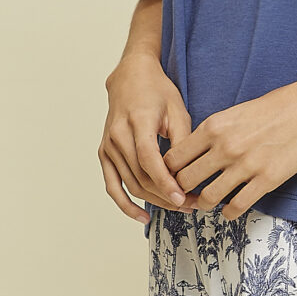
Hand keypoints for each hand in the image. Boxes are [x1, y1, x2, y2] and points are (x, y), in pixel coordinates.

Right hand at [99, 52, 193, 223]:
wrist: (130, 77)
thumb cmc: (157, 91)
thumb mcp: (178, 109)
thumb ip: (182, 140)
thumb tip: (189, 172)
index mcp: (137, 122)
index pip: (149, 160)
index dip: (165, 183)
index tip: (182, 198)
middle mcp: (118, 136)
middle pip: (141, 177)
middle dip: (166, 196)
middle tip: (191, 205)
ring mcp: (108, 146)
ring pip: (131, 185)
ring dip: (154, 202)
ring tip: (178, 208)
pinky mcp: (104, 154)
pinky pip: (113, 185)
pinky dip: (126, 204)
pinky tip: (142, 217)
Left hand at [163, 74, 296, 221]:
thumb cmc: (277, 106)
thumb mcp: (236, 112)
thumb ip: (214, 132)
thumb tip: (196, 153)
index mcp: (213, 127)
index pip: (174, 158)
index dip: (168, 172)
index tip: (173, 177)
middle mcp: (225, 146)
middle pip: (184, 180)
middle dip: (181, 191)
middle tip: (185, 196)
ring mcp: (245, 165)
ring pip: (207, 198)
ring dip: (203, 204)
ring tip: (206, 204)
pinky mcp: (266, 180)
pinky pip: (236, 206)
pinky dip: (229, 213)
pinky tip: (230, 209)